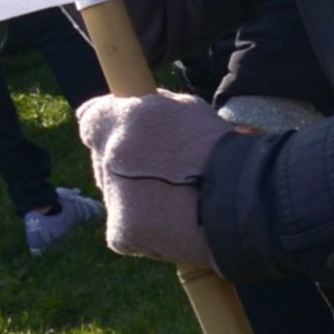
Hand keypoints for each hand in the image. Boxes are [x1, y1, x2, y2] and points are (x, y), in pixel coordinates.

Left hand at [79, 90, 229, 265]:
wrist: (242, 199)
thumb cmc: (216, 148)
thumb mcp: (183, 106)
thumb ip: (146, 102)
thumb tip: (123, 103)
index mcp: (115, 121)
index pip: (91, 119)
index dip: (113, 127)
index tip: (130, 136)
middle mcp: (104, 157)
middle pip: (104, 159)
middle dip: (126, 163)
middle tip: (163, 172)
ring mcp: (111, 196)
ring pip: (115, 193)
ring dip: (135, 195)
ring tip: (175, 198)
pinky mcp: (120, 231)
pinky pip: (125, 226)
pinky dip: (143, 224)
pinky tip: (171, 219)